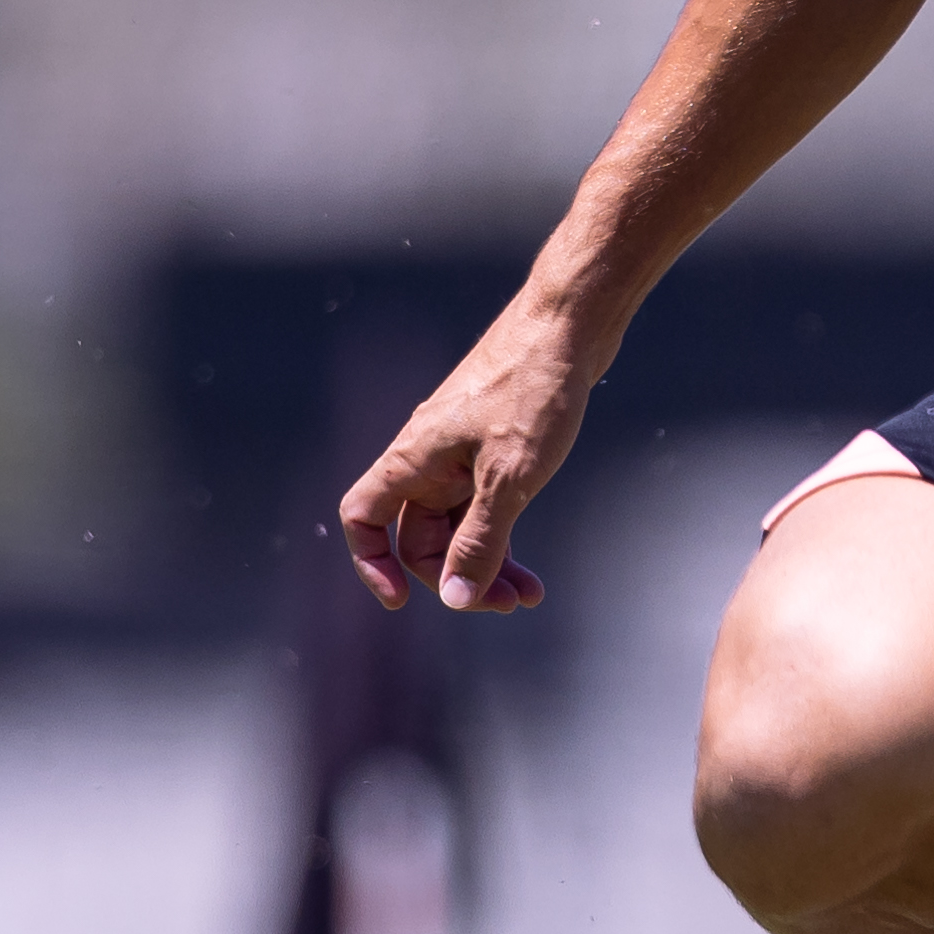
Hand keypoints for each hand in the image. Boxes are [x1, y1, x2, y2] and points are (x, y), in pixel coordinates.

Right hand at [335, 293, 582, 611]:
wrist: (570, 327)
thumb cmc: (533, 392)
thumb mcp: (510, 478)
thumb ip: (480, 540)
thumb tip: (453, 598)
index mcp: (411, 459)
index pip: (363, 518)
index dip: (371, 562)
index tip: (402, 603)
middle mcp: (427, 457)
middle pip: (419, 535)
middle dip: (457, 575)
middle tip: (510, 605)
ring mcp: (460, 452)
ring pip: (458, 525)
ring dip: (487, 564)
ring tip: (529, 596)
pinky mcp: (495, 447)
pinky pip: (485, 505)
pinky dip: (504, 536)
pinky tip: (532, 568)